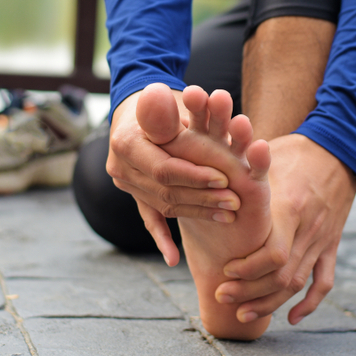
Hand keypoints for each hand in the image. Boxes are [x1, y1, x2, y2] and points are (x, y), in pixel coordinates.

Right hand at [106, 85, 240, 265]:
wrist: (141, 106)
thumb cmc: (162, 100)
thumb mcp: (165, 100)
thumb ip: (166, 109)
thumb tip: (159, 97)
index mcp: (126, 143)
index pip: (164, 168)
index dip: (195, 177)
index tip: (225, 180)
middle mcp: (120, 167)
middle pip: (165, 191)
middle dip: (203, 198)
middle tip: (235, 202)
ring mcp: (126, 183)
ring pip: (163, 205)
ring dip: (197, 212)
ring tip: (228, 215)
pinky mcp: (135, 193)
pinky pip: (148, 218)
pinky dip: (161, 238)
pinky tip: (173, 259)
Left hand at [216, 134, 355, 323]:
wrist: (338, 150)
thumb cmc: (292, 152)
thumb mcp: (265, 156)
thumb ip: (241, 170)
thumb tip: (204, 171)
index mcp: (289, 208)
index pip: (273, 253)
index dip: (249, 269)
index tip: (225, 272)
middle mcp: (308, 228)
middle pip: (282, 275)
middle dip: (250, 292)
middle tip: (222, 296)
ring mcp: (322, 239)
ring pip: (298, 283)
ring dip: (270, 303)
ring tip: (243, 314)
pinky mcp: (331, 244)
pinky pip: (324, 281)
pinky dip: (309, 304)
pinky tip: (290, 318)